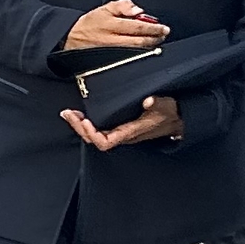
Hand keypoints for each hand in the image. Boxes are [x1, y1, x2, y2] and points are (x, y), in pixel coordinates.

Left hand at [63, 95, 182, 150]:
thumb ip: (158, 103)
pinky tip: (80, 114)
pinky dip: (86, 122)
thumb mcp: (166, 106)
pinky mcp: (118, 128)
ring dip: (79, 125)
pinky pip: (97, 129)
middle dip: (79, 127)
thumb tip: (148, 101)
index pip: (105, 142)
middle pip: (94, 139)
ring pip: (93, 135)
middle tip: (68, 113)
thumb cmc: (170, 113)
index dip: (93, 134)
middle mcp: (121, 136)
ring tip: (69, 113)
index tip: (86, 121)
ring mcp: (119, 133)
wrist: (176, 119)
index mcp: (130, 133)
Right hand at [64, 0, 168, 50]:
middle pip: (139, 41)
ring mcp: (110, 51)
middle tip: (163, 35)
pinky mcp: (109, 59)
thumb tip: (138, 10)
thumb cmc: (89, 23)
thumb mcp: (105, 8)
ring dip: (149, 46)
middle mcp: (111, 39)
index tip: (163, 28)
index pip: (137, 26)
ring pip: (135, 51)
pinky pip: (128, 56)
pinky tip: (144, 49)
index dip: (153, 28)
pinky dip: (139, 52)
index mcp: (110, 24)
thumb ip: (123, 5)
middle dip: (154, 38)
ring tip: (156, 41)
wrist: (71, 38)